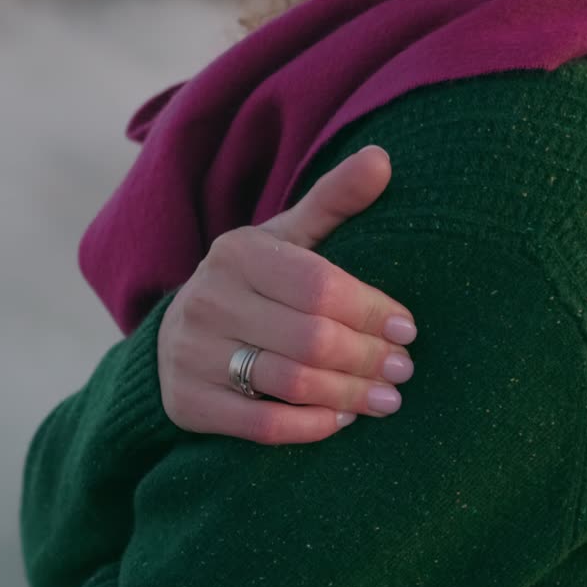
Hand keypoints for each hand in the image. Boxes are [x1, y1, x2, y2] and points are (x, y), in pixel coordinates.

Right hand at [157, 144, 416, 444]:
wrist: (179, 336)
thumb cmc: (254, 284)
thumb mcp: (287, 238)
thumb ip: (333, 201)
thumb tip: (383, 160)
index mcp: (237, 253)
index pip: (320, 286)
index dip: (371, 311)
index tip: (407, 329)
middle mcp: (207, 300)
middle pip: (311, 339)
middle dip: (368, 359)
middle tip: (403, 371)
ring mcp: (192, 354)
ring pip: (291, 383)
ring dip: (349, 396)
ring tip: (386, 400)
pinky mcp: (188, 403)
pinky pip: (263, 426)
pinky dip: (311, 426)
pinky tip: (340, 420)